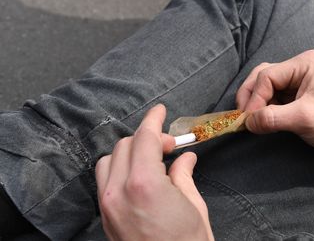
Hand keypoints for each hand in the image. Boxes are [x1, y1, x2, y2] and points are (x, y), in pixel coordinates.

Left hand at [96, 104, 213, 240]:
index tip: (161, 110)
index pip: (143, 138)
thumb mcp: (193, 205)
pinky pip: (105, 181)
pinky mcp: (105, 218)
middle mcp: (118, 192)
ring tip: (152, 162)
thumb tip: (184, 157)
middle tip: (170, 147)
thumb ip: (183, 174)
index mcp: (144, 185)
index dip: (153, 120)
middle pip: (126, 145)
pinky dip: (119, 169)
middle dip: (148, 139)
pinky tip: (139, 177)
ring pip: (110, 161)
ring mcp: (108, 206)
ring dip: (130, 153)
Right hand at [236, 50, 313, 149]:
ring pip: (264, 86)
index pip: (267, 76)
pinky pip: (271, 97)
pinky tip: (262, 120)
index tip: (248, 120)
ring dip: (255, 103)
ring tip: (251, 120)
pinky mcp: (294, 93)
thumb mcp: (303, 119)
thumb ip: (272, 118)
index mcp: (304, 64)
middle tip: (243, 118)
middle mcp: (298, 67)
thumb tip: (246, 122)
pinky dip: (263, 108)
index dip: (254, 98)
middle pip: (262, 77)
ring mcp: (296, 80)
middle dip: (251, 97)